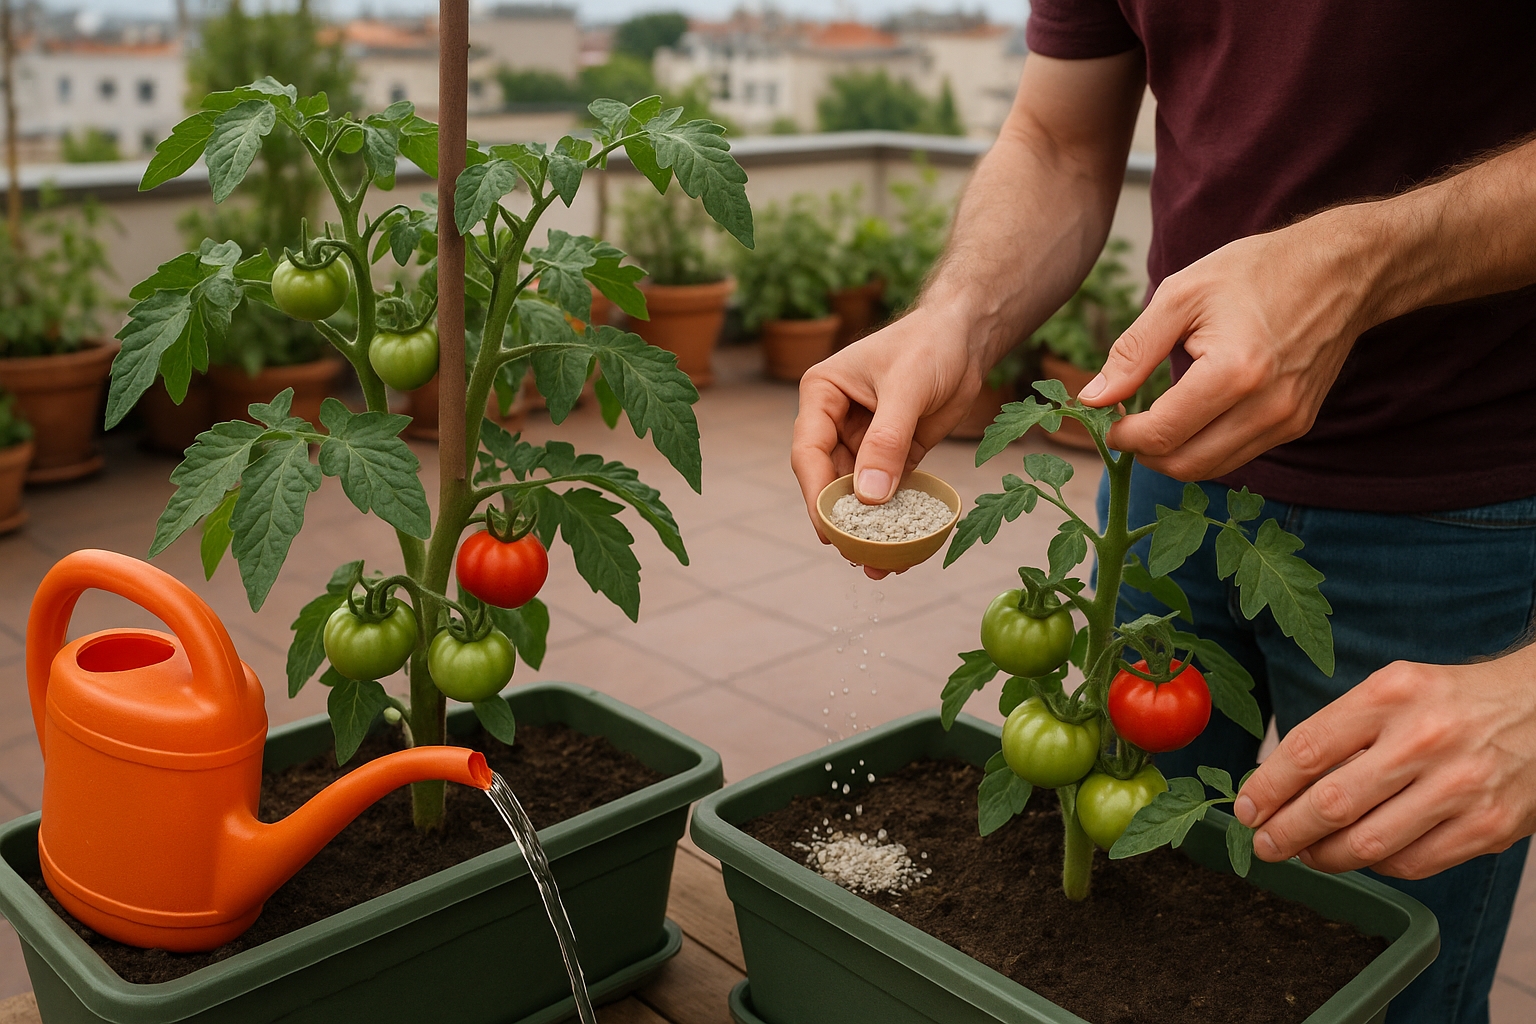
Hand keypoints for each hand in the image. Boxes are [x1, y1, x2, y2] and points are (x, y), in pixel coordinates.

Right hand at [791, 306, 982, 578]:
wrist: (968, 336)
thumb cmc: (931, 344)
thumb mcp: (908, 388)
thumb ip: (886, 440)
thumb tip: (868, 496)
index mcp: (822, 395)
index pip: (809, 451)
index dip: (816, 493)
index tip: (828, 529)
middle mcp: (835, 420)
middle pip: (829, 479)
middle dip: (842, 519)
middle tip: (854, 556)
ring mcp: (864, 440)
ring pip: (858, 492)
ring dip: (868, 527)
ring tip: (879, 565)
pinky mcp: (894, 454)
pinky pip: (889, 491)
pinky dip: (894, 517)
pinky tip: (902, 547)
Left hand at [1078, 210, 1374, 479]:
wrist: (1343, 270)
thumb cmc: (1256, 271)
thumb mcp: (1181, 295)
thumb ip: (1132, 352)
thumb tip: (1092, 399)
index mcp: (1236, 371)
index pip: (1162, 434)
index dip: (1122, 434)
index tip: (1106, 415)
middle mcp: (1269, 407)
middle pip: (1185, 464)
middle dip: (1143, 453)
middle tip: (1124, 423)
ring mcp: (1289, 421)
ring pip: (1211, 468)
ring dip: (1172, 454)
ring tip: (1152, 419)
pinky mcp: (1298, 424)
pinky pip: (1237, 454)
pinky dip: (1204, 445)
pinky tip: (1190, 415)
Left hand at [1233, 647, 1535, 878]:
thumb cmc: (1451, 702)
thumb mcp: (1393, 690)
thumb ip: (1339, 730)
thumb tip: (1275, 783)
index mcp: (1391, 695)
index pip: (1308, 749)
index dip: (1267, 788)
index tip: (1246, 808)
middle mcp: (1424, 739)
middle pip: (1331, 803)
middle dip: (1284, 832)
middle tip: (1264, 843)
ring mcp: (1460, 786)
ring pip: (1368, 844)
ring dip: (1324, 856)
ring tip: (1306, 853)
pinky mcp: (1488, 826)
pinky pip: (1411, 864)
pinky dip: (1376, 865)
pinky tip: (1361, 854)